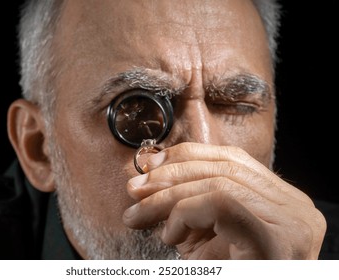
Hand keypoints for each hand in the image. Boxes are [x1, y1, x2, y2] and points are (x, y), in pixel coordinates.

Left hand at [123, 143, 325, 258]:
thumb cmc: (227, 273)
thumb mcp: (206, 235)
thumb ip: (190, 204)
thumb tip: (148, 179)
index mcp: (280, 199)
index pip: (231, 160)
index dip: (186, 156)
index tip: (150, 167)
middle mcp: (294, 206)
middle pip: (224, 168)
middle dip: (170, 175)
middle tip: (134, 190)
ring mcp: (291, 222)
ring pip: (219, 183)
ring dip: (168, 197)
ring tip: (139, 215)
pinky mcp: (278, 241)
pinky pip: (221, 204)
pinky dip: (185, 214)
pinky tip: (171, 236)